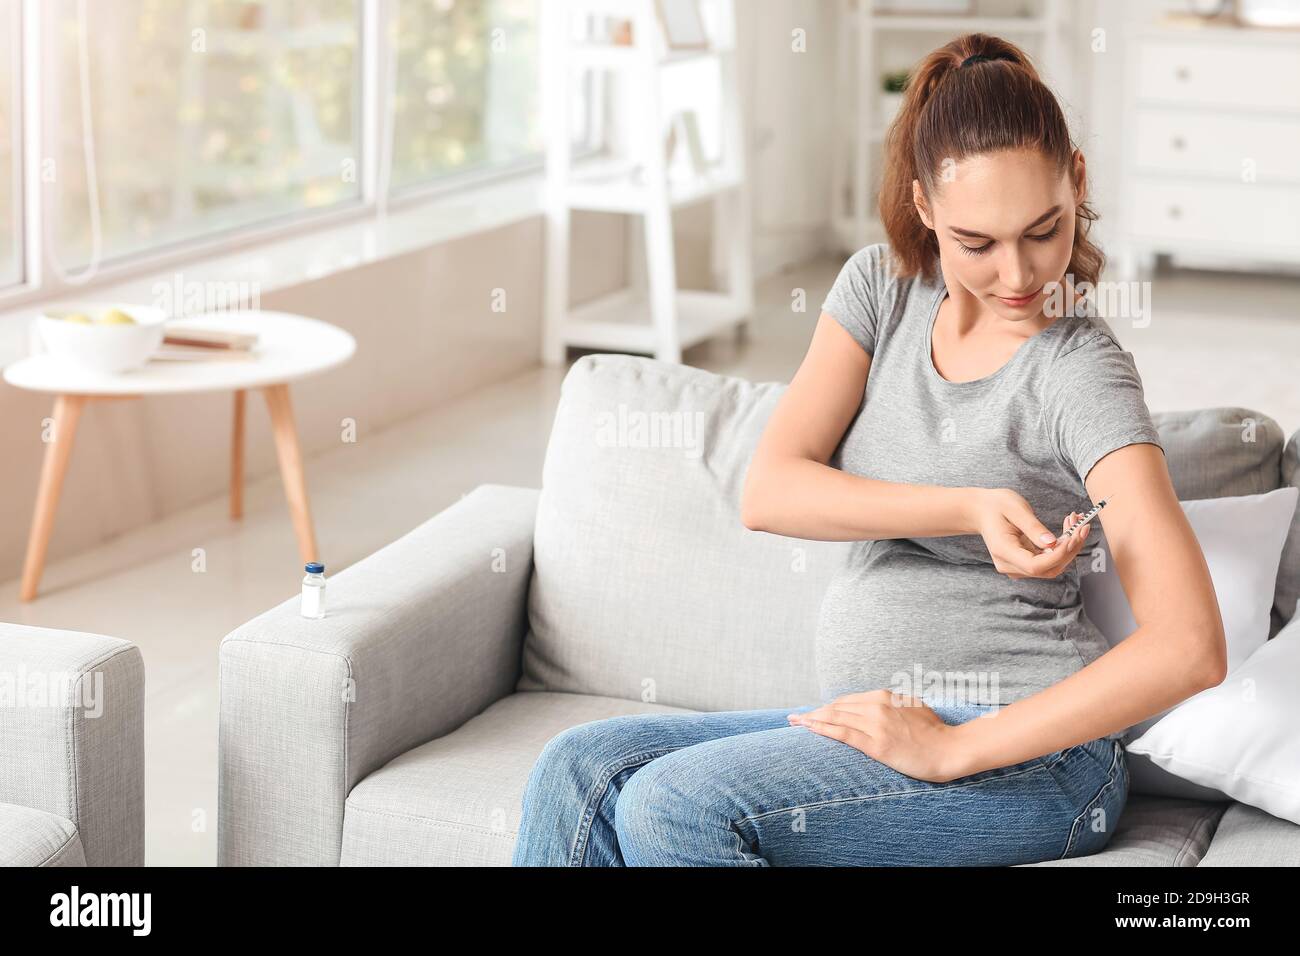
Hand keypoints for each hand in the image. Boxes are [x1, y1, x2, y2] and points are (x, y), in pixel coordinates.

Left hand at [787, 690, 968, 782]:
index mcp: (884, 696)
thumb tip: (877, 708)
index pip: (847, 701)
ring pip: (835, 718)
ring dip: (812, 719)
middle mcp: (877, 706)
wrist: (950, 749)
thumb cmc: (935, 733)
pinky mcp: (876, 744)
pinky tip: (808, 728)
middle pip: (836, 707)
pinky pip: (842, 734)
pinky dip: (821, 729)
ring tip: (795, 723)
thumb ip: (891, 706)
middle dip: (814, 712)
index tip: (814, 712)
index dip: (827, 707)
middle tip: (795, 718)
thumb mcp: (911, 708)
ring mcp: (876, 724)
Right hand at [967, 488, 1091, 579]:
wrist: (981, 510)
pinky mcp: (1024, 562)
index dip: (1058, 555)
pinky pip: (1047, 561)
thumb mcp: (1015, 509)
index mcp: (1003, 552)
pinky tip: (1068, 529)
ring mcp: (1016, 567)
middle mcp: (1009, 565)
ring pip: (1051, 567)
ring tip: (1075, 524)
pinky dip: (1062, 547)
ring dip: (1068, 548)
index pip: (1035, 566)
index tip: (1074, 536)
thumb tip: (1053, 544)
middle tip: (1082, 526)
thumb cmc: (996, 506)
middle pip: (1047, 569)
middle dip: (1069, 550)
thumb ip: (1033, 528)